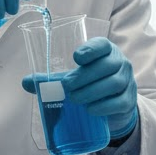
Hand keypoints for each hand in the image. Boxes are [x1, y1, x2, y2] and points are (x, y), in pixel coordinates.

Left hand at [21, 38, 137, 139]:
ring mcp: (127, 82)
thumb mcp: (73, 79)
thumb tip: (26, 82)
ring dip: (92, 91)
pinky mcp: (129, 101)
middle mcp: (120, 63)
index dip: (91, 49)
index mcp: (106, 52)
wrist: (113, 106)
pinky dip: (104, 106)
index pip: (103, 45)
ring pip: (114, 83)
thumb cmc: (90, 85)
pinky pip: (120, 102)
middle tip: (67, 86)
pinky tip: (90, 110)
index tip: (76, 57)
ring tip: (75, 99)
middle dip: (86, 75)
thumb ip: (51, 80)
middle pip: (107, 65)